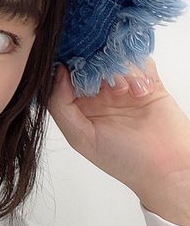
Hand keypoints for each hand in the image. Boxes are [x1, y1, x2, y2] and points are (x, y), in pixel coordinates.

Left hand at [48, 59, 189, 225]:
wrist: (166, 168)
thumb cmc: (122, 158)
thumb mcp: (80, 136)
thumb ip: (61, 105)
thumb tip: (58, 73)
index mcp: (78, 105)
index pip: (65, 76)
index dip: (67, 66)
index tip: (71, 63)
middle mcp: (99, 93)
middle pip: (90, 61)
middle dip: (94, 64)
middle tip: (102, 78)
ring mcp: (124, 86)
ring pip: (115, 58)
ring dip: (119, 70)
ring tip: (125, 92)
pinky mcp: (148, 82)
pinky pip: (141, 61)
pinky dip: (140, 70)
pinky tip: (141, 91)